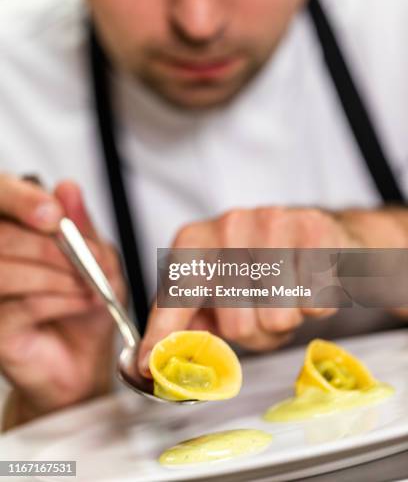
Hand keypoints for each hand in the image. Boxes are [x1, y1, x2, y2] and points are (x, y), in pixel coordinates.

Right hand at [0, 175, 125, 429]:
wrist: (86, 361)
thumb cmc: (87, 305)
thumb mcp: (97, 258)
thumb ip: (81, 225)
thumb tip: (67, 187)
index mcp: (13, 233)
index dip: (20, 199)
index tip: (55, 214)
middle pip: (1, 235)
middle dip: (53, 245)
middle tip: (89, 258)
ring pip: (6, 269)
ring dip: (59, 275)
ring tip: (89, 285)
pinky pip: (22, 305)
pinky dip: (61, 299)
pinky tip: (83, 301)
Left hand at [138, 207, 360, 374]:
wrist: (310, 232)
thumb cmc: (257, 264)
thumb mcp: (212, 283)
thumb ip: (181, 316)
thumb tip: (153, 357)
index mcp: (195, 241)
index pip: (177, 297)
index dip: (164, 335)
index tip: (150, 364)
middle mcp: (228, 226)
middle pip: (236, 324)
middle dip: (254, 332)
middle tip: (261, 310)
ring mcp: (271, 223)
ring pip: (277, 317)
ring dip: (286, 320)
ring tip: (286, 296)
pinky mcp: (312, 230)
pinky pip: (313, 301)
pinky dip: (315, 306)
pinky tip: (308, 284)